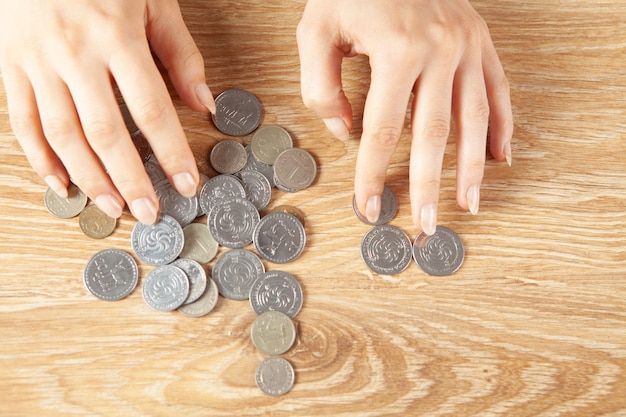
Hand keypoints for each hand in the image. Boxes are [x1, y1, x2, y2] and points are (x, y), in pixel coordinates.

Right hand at [0, 0, 215, 223]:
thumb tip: (203, 104)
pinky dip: (40, 157)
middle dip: (130, 179)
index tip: (187, 185)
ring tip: (113, 206)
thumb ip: (180, 53)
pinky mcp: (9, 62)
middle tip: (149, 213)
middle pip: (105, 132)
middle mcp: (75, 53)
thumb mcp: (153, 0)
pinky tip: (61, 184)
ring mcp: (37, 60)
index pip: (151, 109)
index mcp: (117, 36)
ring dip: (89, 177)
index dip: (171, 153)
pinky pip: (21, 120)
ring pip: (62, 134)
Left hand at [297, 0, 512, 233]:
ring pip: (474, 118)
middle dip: (429, 185)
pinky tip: (501, 156)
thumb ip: (321, 86)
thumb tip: (344, 132)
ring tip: (469, 203)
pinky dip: (502, 125)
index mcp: (396, 51)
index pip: (382, 131)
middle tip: (425, 223)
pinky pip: (499, 88)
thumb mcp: (317, 30)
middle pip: (434, 134)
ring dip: (472, 167)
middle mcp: (439, 51)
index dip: (374, 175)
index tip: (369, 207)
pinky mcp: (480, 39)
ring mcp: (466, 45)